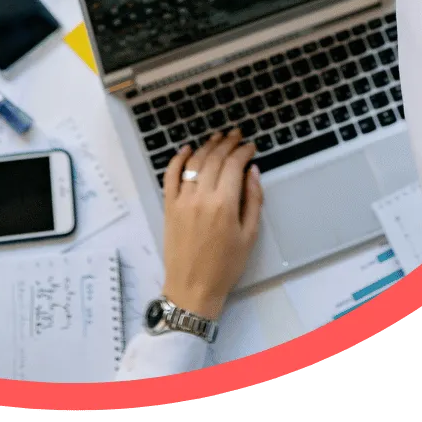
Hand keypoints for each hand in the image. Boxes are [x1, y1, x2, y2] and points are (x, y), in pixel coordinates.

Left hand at [161, 130, 262, 319]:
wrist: (193, 287)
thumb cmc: (226, 265)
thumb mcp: (249, 236)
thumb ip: (253, 200)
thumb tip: (253, 171)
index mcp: (224, 205)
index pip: (234, 165)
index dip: (244, 151)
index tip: (251, 146)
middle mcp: (201, 196)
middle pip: (214, 159)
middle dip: (227, 143)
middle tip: (236, 135)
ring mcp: (182, 199)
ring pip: (194, 162)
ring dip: (207, 146)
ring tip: (217, 138)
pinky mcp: (168, 205)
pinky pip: (171, 175)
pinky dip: (178, 159)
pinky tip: (186, 149)